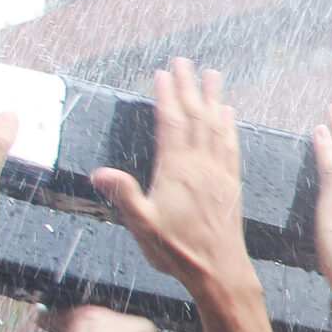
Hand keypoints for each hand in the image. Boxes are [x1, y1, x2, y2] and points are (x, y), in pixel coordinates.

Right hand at [89, 61, 254, 287]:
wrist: (220, 270)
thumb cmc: (178, 252)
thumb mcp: (143, 227)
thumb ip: (125, 196)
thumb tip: (99, 173)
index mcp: (178, 172)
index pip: (172, 124)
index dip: (167, 97)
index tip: (163, 73)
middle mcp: (202, 167)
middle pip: (196, 117)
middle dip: (189, 87)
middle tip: (185, 60)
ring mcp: (220, 173)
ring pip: (217, 126)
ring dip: (213, 98)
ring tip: (212, 75)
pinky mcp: (231, 183)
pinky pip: (231, 146)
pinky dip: (229, 125)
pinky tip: (229, 113)